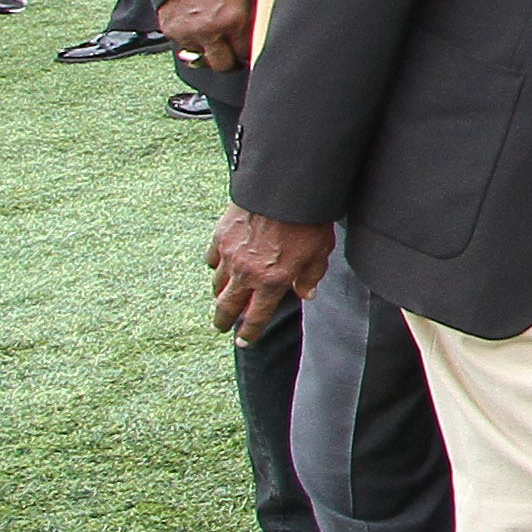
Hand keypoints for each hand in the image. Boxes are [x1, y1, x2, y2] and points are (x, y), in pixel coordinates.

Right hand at [158, 0, 254, 73]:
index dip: (247, 54)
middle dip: (229, 61)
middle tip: (231, 54)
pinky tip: (197, 29)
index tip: (246, 52)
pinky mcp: (170, 32)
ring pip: (201, 60)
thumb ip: (253, 19)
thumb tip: (261, 39)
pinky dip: (191, 43)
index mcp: (233, 19)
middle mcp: (210, 29)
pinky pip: (184, 48)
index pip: (245, 53)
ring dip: (208, 52)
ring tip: (212, 38)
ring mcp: (188, 32)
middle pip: (222, 65)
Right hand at [208, 208, 329, 336]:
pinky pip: (212, 259)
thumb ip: (311, 276)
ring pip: (217, 283)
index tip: (243, 341)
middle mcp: (247, 273)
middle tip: (220, 327)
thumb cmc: (308, 221)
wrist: (286, 190)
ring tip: (222, 298)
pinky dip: (215, 266)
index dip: (249, 333)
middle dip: (222, 320)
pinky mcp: (220, 236)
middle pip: (227, 306)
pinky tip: (218, 267)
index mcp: (273, 282)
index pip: (256, 317)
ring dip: (220, 294)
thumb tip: (305, 294)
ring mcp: (230, 255)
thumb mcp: (320, 252)